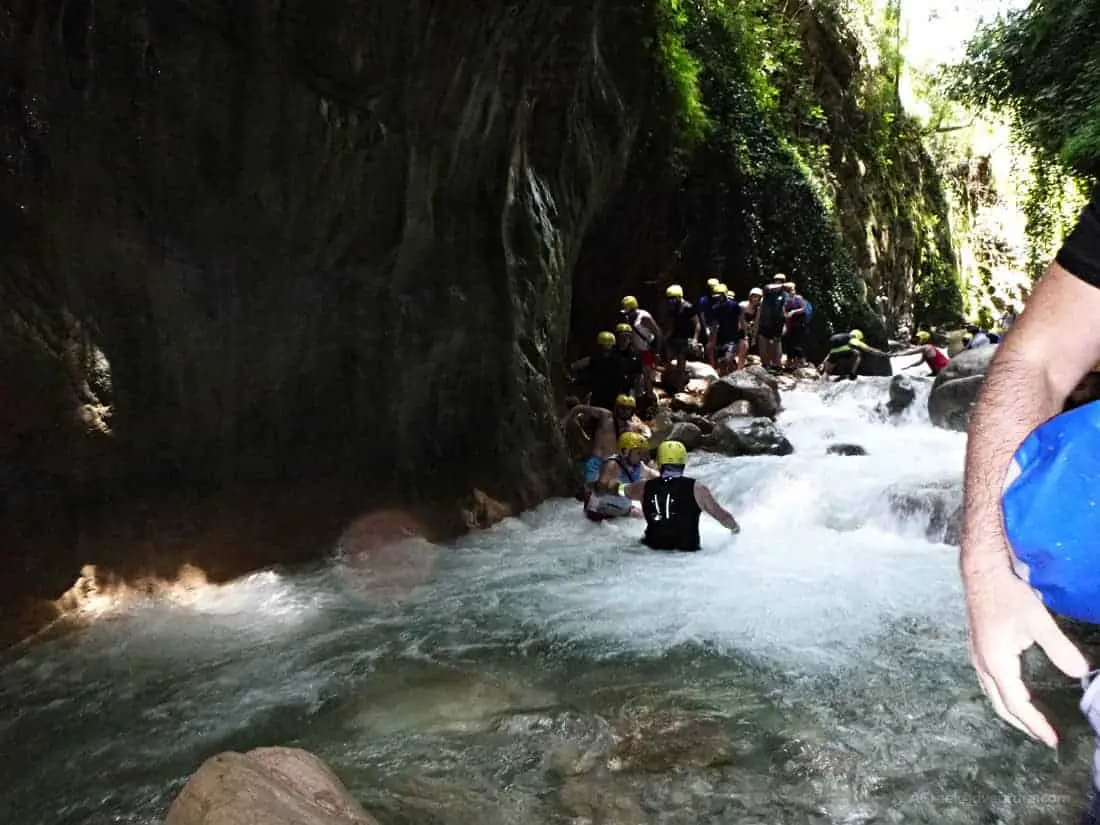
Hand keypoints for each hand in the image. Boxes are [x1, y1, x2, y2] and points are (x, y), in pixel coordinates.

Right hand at [964, 564, 1088, 746]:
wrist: (981, 573)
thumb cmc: (1007, 595)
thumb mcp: (1038, 620)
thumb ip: (1059, 648)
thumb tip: (1082, 672)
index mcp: (996, 662)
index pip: (1017, 703)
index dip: (1035, 723)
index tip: (1053, 739)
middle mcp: (982, 665)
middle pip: (1000, 705)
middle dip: (1022, 724)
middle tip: (1044, 736)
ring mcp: (976, 657)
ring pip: (992, 695)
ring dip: (1012, 712)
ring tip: (1031, 721)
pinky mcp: (977, 649)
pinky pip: (989, 683)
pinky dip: (1003, 697)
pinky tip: (1014, 693)